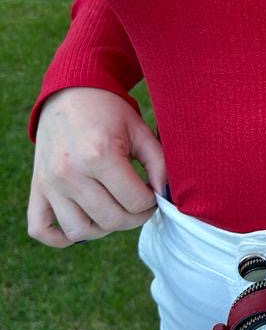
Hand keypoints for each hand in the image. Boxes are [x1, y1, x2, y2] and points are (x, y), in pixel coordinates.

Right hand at [28, 87, 165, 247]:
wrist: (71, 93)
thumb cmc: (110, 112)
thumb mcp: (140, 131)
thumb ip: (159, 164)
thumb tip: (165, 196)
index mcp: (99, 156)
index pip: (135, 202)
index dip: (151, 202)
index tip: (152, 192)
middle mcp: (70, 173)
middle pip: (111, 220)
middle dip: (134, 217)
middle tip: (139, 203)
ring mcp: (50, 183)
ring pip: (80, 231)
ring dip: (103, 228)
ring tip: (115, 209)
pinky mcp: (37, 188)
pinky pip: (40, 229)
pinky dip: (60, 237)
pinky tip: (83, 224)